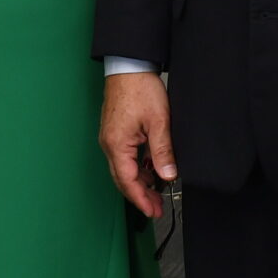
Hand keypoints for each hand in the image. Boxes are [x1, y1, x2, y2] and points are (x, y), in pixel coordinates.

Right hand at [101, 72, 177, 217]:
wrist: (128, 65)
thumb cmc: (140, 88)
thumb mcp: (159, 121)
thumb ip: (163, 151)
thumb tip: (168, 176)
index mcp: (117, 144)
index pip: (128, 181)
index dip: (141, 199)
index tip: (153, 211)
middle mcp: (109, 144)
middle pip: (123, 179)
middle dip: (140, 196)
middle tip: (157, 209)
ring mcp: (110, 138)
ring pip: (124, 169)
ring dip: (140, 182)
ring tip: (158, 193)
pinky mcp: (115, 132)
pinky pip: (124, 157)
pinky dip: (137, 167)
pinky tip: (152, 170)